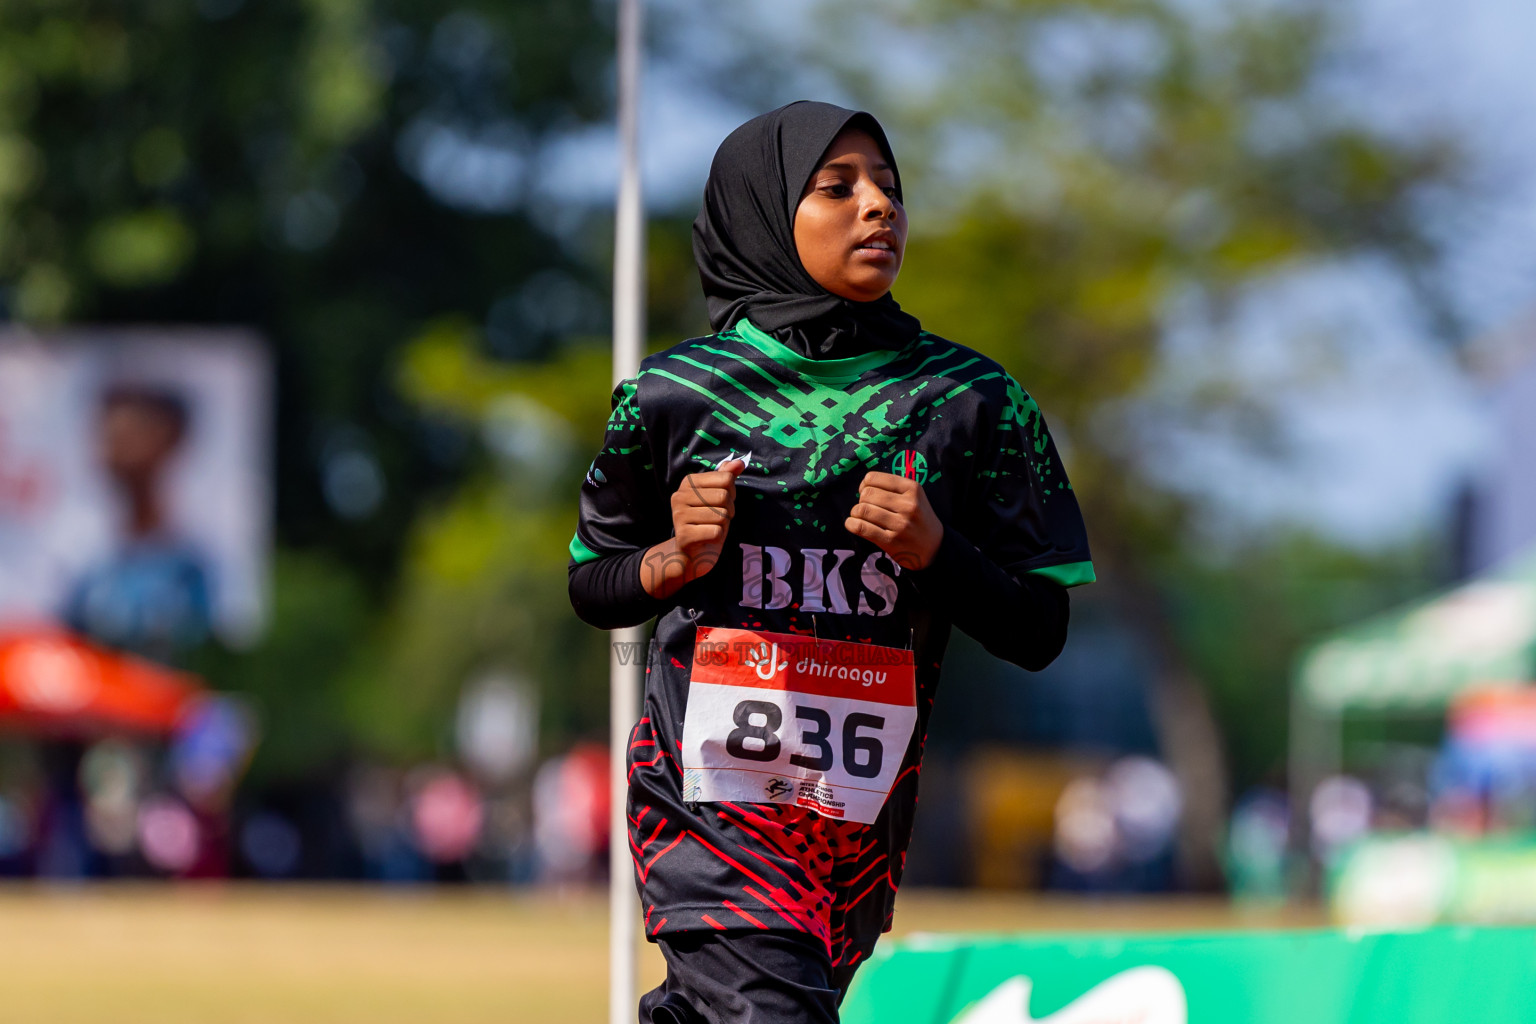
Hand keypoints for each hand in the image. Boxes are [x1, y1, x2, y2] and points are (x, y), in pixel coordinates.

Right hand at [641, 460, 745, 598]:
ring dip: (723, 525)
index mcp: (688, 482)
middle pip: (724, 496)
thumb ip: (726, 477)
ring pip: (721, 515)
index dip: (731, 493)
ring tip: (711, 528)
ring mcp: (679, 515)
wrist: (691, 554)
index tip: (721, 503)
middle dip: (729, 510)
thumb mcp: (717, 497)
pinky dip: (718, 537)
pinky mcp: (684, 535)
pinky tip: (708, 538)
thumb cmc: (707, 523)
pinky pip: (717, 531)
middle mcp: (680, 496)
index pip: (726, 478)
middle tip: (718, 519)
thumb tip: (740, 461)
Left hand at [845, 471, 942, 569]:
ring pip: (862, 510)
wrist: (935, 547)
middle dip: (861, 500)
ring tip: (860, 517)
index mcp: (912, 488)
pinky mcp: (891, 541)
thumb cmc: (919, 519)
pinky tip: (852, 524)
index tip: (865, 492)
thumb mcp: (915, 496)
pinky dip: (852, 524)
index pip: (873, 478)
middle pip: (867, 494)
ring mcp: (900, 524)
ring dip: (855, 513)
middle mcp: (908, 505)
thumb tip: (862, 486)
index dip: (864, 485)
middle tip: (866, 507)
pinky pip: (862, 528)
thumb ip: (893, 488)